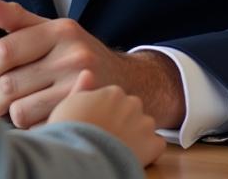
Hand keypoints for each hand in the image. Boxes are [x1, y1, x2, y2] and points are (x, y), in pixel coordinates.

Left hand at [0, 0, 184, 128]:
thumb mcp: (50, 28)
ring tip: (13, 105)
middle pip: (9, 84)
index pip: (6, 50)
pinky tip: (35, 115)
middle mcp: (73, 57)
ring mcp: (79, 89)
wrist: (128, 80)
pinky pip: (39, 128)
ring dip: (9, 113)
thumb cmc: (78, 52)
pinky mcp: (82, 115)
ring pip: (20, 111)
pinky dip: (31, 125)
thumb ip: (15, 16)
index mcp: (60, 30)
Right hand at [49, 73, 165, 167]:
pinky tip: (133, 154)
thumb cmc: (71, 129)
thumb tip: (87, 73)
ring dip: (138, 134)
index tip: (101, 122)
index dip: (108, 112)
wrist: (82, 156)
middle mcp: (132, 103)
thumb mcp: (70, 103)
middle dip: (125, 120)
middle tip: (110, 134)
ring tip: (121, 146)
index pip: (117, 98)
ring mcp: (144, 123)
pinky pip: (157, 144)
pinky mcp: (153, 144)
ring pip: (145, 126)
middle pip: (132, 110)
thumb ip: (83, 87)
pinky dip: (149, 150)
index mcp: (113, 92)